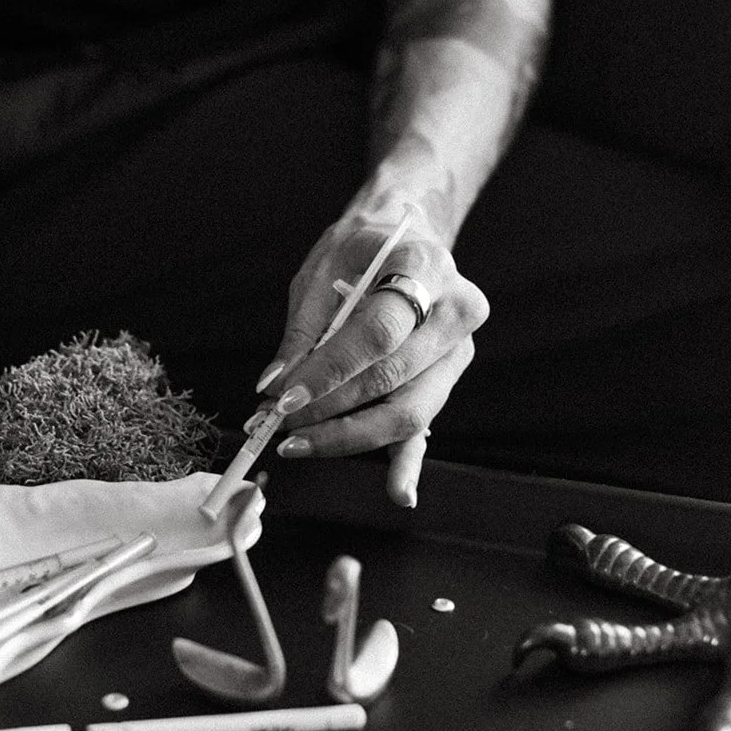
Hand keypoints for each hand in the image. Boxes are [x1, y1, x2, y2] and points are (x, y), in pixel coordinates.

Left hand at [253, 213, 489, 506]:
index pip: (377, 334)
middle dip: (329, 409)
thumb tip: (273, 387)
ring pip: (408, 412)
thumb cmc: (360, 251)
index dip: (328, 371)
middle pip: (393, 379)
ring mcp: (458, 351)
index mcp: (425, 266)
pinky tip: (399, 493)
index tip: (283, 399)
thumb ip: (302, 331)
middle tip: (277, 423)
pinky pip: (426, 428)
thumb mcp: (323, 271)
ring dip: (348, 436)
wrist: (407, 238)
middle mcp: (456, 311)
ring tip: (296, 443)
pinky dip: (409, 464)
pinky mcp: (446, 380)